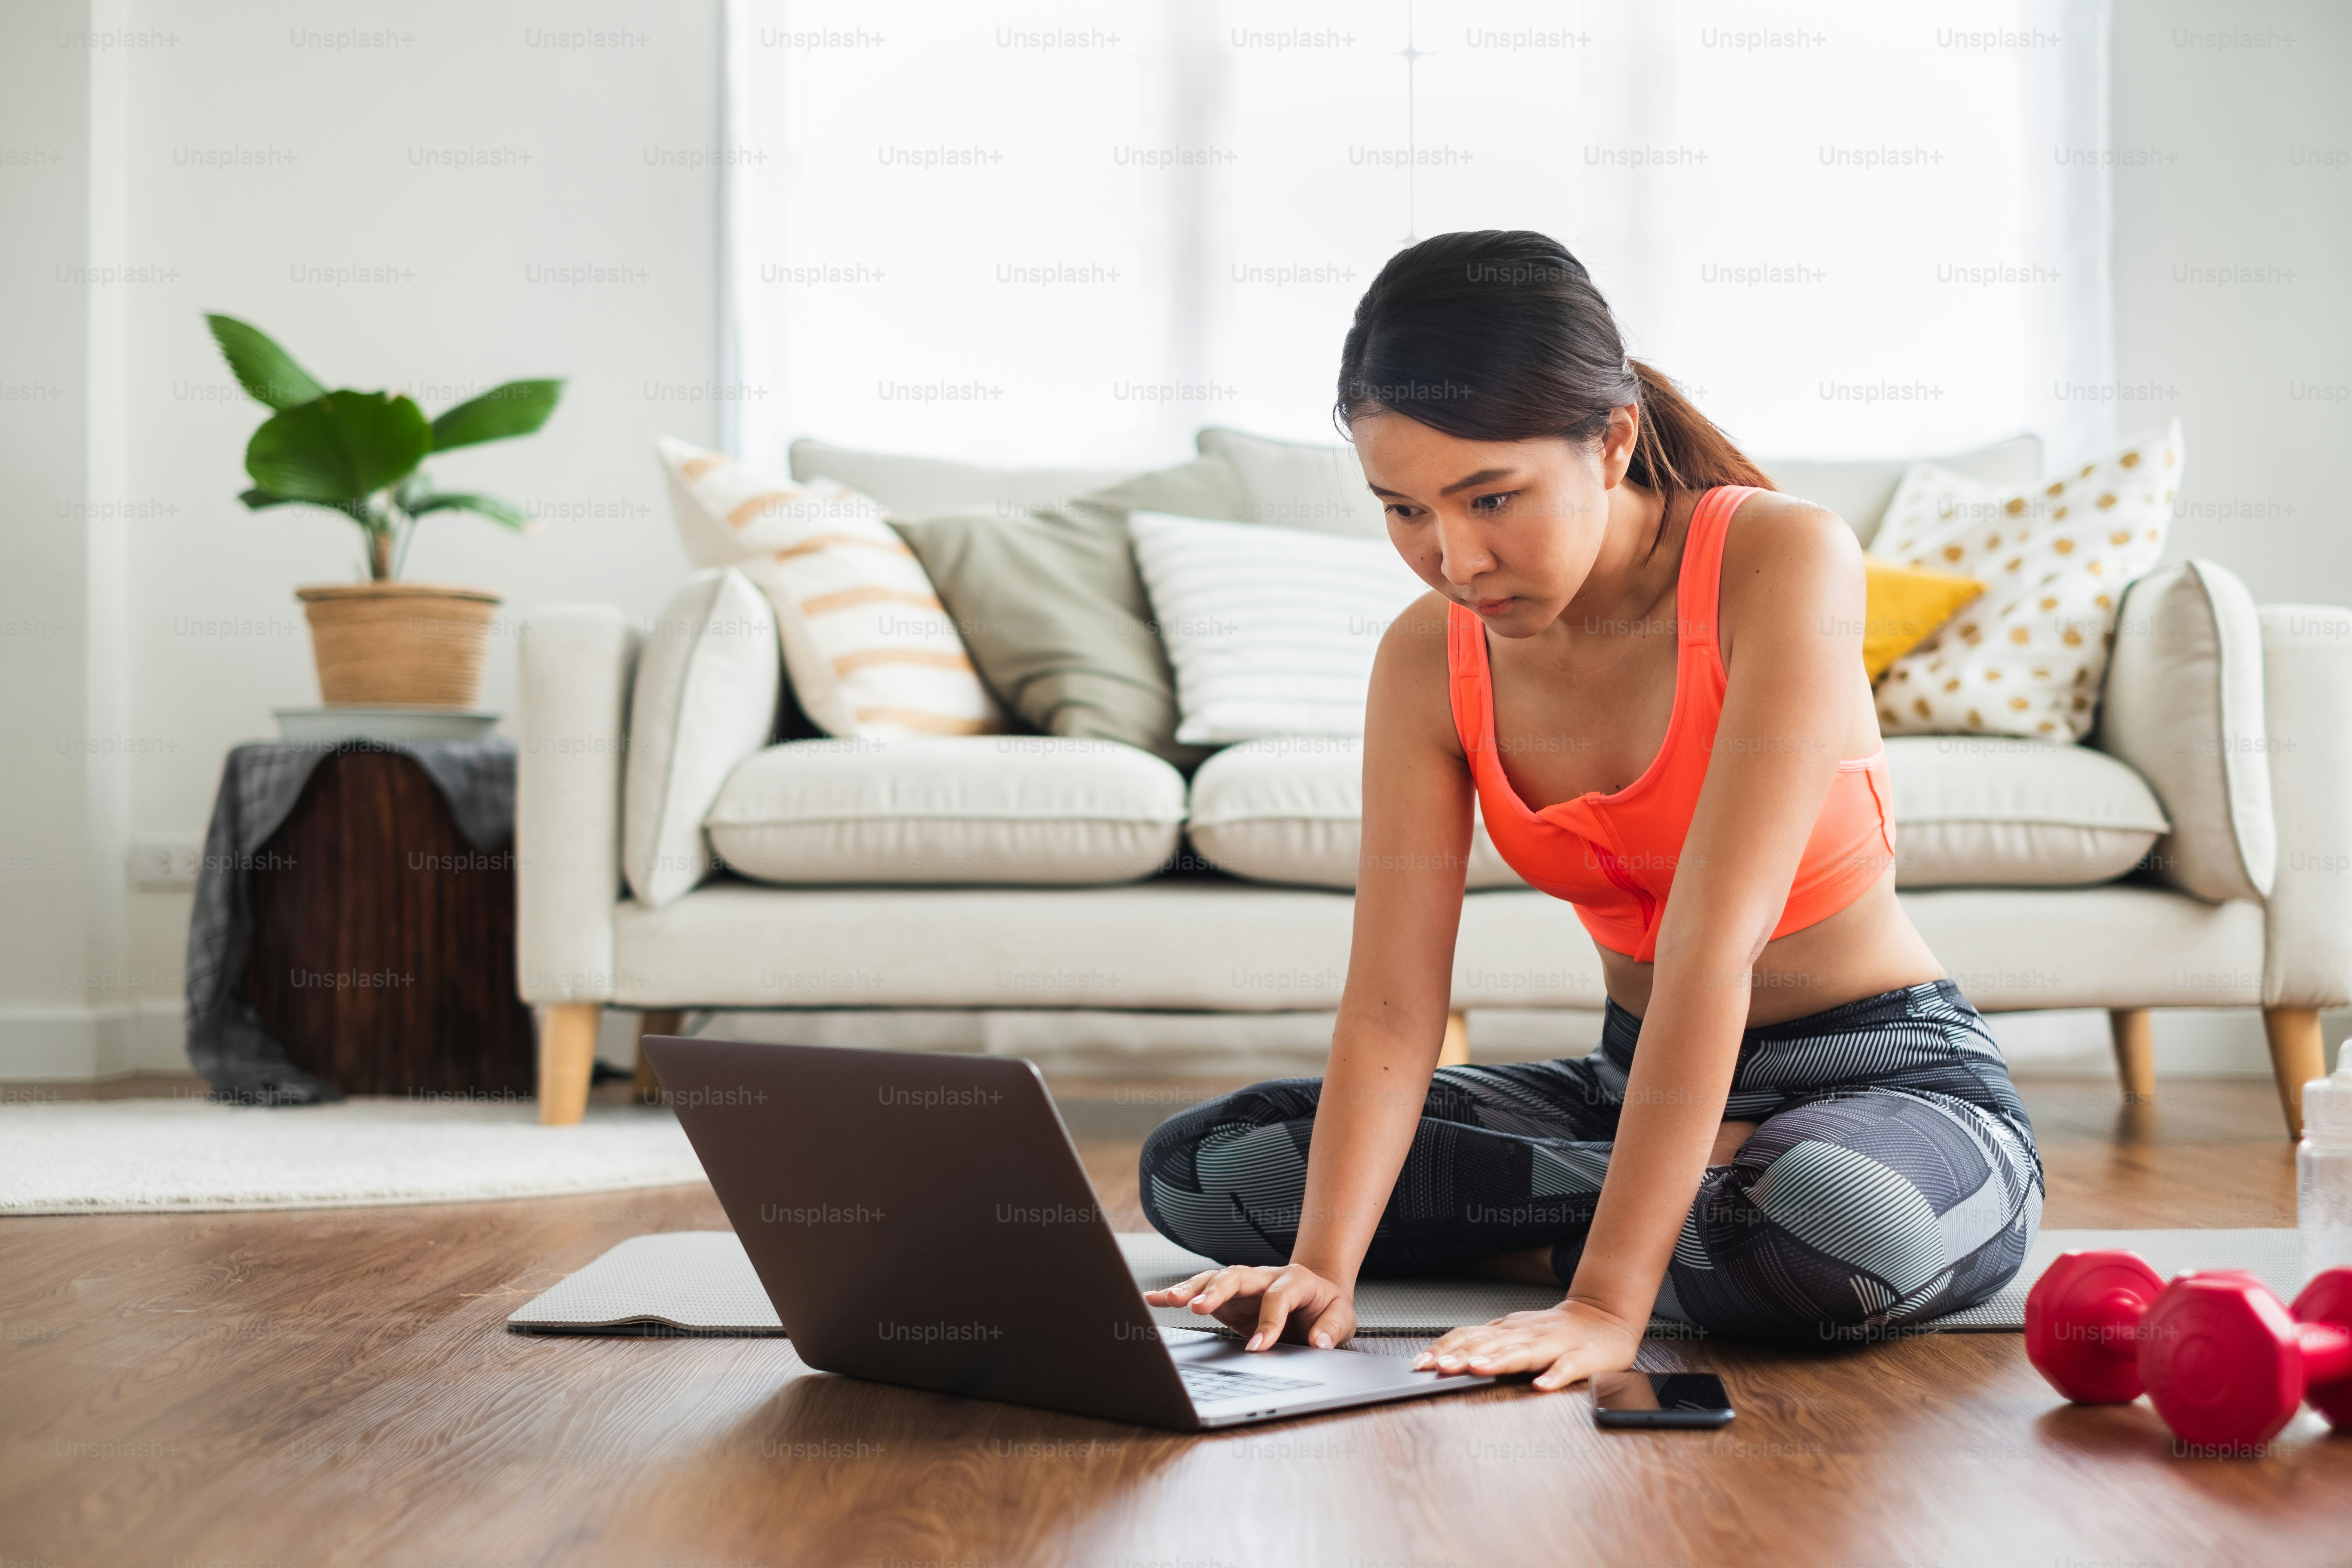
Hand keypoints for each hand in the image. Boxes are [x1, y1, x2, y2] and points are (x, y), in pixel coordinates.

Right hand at [1143, 1263, 1356, 1351]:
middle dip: (1216, 1291)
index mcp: (1295, 1281)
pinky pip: (1199, 1291)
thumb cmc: (1326, 1306)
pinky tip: (1154, 1298)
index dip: (1268, 1322)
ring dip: (1190, 1289)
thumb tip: (1317, 1342)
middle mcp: (1264, 1277)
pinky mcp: (1227, 1297)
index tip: (1258, 1347)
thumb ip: (1331, 1328)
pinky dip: (1176, 1293)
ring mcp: (1243, 1285)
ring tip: (1167, 1300)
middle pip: (1236, 1277)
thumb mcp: (1342, 1318)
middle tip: (1198, 1309)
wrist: (1318, 1292)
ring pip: (1213, 1279)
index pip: (1277, 1297)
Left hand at [1413, 1297, 1643, 1389]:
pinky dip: (1554, 1376)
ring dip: (1499, 1361)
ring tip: (1477, 1371)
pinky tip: (1541, 1387)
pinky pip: (1567, 1367)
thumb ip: (1486, 1343)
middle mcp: (1527, 1334)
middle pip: (1491, 1343)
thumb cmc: (1555, 1332)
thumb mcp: (1515, 1333)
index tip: (1419, 1364)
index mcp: (1509, 1330)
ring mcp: (1554, 1344)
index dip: (1444, 1348)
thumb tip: (1444, 1357)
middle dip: (1464, 1356)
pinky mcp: (1582, 1357)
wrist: (1604, 1316)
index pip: (1470, 1335)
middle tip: (1440, 1368)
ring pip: (1524, 1352)